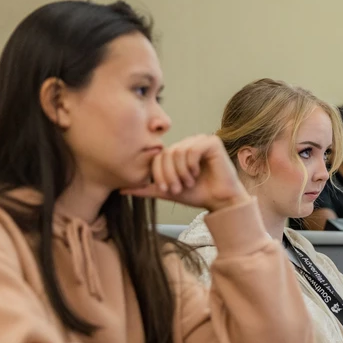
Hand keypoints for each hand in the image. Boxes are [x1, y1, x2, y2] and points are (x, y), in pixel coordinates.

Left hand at [120, 135, 249, 211]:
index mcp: (177, 152)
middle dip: (169, 174)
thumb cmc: (197, 195)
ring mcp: (200, 141)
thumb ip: (147, 188)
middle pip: (167, 153)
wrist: (220, 201)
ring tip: (188, 183)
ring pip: (178, 151)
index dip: (159, 173)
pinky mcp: (212, 142)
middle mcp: (188, 143)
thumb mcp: (168, 191)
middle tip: (176, 188)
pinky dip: (191, 165)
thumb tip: (122, 189)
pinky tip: (197, 174)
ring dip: (180, 172)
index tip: (165, 190)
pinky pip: (193, 149)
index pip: (158, 156)